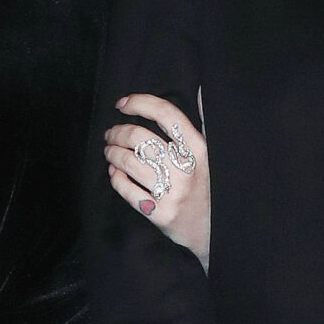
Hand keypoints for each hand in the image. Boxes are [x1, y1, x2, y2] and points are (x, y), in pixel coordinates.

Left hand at [106, 90, 209, 266]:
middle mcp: (186, 170)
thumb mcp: (212, 155)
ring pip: (129, 162)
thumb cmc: (209, 187)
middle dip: (117, 132)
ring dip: (112, 153)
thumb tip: (199, 90)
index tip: (122, 104)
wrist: (213, 233)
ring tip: (109, 151)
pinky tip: (114, 172)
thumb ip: (204, 123)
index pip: (166, 114)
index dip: (139, 103)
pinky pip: (126, 190)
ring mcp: (172, 193)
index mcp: (199, 150)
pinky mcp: (160, 214)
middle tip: (111, 134)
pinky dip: (115, 177)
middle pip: (140, 137)